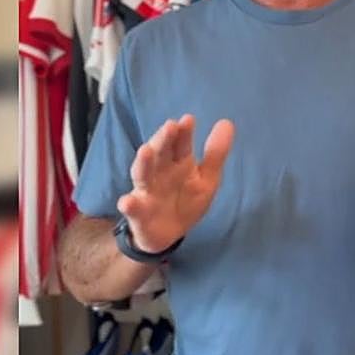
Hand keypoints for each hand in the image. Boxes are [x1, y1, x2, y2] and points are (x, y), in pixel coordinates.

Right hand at [117, 115, 234, 252]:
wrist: (168, 234)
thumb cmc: (186, 201)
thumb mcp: (206, 179)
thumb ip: (215, 153)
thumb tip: (227, 122)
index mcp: (178, 163)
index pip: (180, 144)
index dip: (183, 132)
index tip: (188, 120)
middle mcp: (160, 172)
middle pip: (160, 153)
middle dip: (163, 139)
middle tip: (170, 126)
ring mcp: (147, 191)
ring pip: (142, 174)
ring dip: (143, 163)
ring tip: (145, 151)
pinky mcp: (138, 212)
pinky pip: (132, 207)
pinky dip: (128, 204)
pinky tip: (127, 201)